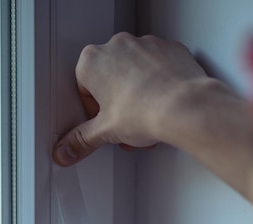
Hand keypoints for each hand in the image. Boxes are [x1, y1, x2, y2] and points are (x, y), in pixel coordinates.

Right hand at [53, 33, 206, 165]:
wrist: (185, 107)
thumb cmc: (147, 112)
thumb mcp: (106, 133)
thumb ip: (82, 141)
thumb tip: (67, 150)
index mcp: (92, 62)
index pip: (84, 88)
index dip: (95, 111)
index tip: (106, 122)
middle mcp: (117, 46)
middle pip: (110, 79)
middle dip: (118, 105)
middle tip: (128, 124)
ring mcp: (144, 44)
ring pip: (135, 72)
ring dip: (139, 94)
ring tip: (148, 118)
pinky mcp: (168, 48)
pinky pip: (159, 66)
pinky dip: (160, 82)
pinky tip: (163, 102)